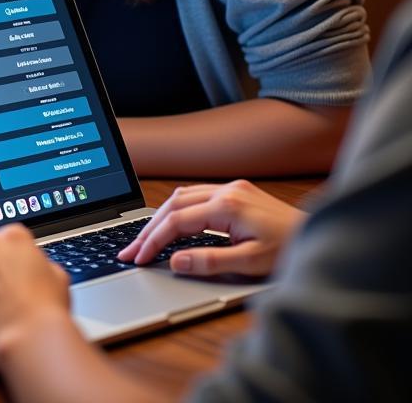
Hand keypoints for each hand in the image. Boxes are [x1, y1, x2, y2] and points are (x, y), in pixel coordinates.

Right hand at [118, 179, 304, 276]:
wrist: (321, 236)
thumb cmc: (291, 250)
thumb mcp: (251, 263)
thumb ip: (210, 261)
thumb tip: (175, 262)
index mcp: (228, 205)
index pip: (178, 221)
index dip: (154, 240)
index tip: (138, 257)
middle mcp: (226, 190)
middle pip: (173, 205)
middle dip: (148, 228)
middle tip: (130, 250)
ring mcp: (230, 187)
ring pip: (181, 196)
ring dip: (160, 217)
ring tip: (144, 239)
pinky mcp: (235, 191)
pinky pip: (194, 195)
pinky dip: (176, 210)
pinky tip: (170, 223)